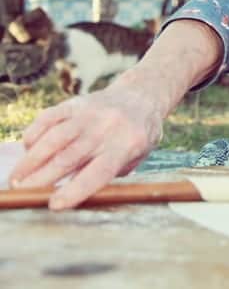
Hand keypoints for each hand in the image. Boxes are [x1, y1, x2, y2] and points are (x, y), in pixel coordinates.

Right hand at [10, 82, 163, 209]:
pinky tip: (27, 150)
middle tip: (23, 194)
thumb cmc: (137, 135)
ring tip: (16, 178)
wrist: (141, 94)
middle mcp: (106, 128)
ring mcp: (89, 114)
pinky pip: (48, 118)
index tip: (54, 204)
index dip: (75, 190)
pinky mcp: (74, 103)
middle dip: (42, 179)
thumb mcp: (135, 157)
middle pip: (69, 157)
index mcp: (127, 145)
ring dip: (31, 160)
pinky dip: (33, 135)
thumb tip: (75, 194)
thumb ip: (109, 174)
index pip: (99, 172)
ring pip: (54, 138)